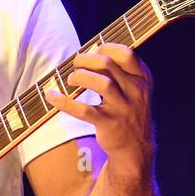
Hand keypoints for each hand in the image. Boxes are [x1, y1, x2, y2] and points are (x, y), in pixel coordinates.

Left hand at [45, 43, 154, 175]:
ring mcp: (123, 108)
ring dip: (80, 76)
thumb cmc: (129, 111)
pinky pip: (83, 110)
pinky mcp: (109, 124)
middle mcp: (135, 91)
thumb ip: (119, 71)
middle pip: (107, 64)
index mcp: (142, 78)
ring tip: (70, 79)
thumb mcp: (134, 89)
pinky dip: (64, 102)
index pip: (126, 53)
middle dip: (85, 60)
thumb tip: (90, 52)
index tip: (94, 51)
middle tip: (75, 65)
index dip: (105, 47)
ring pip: (101, 83)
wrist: (136, 147)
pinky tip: (52, 96)